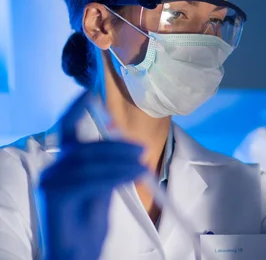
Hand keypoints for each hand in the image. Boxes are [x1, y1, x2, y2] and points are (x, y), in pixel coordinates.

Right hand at [39, 94, 145, 259]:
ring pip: (90, 162)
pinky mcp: (55, 198)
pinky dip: (115, 174)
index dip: (77, 108)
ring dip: (121, 161)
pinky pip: (90, 179)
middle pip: (85, 146)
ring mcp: (50, 184)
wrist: (78, 256)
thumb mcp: (103, 188)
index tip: (91, 93)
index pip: (67, 129)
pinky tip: (133, 175)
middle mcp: (52, 170)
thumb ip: (108, 166)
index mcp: (62, 164)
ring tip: (142, 165)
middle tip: (143, 150)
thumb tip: (123, 141)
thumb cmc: (88, 225)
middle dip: (117, 146)